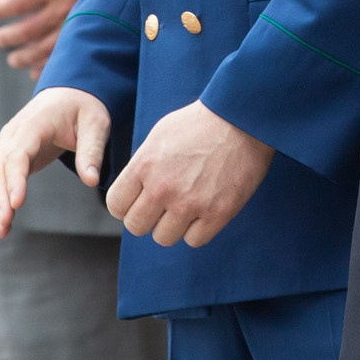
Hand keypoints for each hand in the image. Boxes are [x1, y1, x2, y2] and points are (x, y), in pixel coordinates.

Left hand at [0, 0, 90, 70]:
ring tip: (15, 60)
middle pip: (29, 30)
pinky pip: (71, 56)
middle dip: (11, 37)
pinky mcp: (98, 34)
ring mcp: (84, 23)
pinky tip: (39, 71)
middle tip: (1, 39)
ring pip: (47, 49)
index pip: (19, 1)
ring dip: (26, 57)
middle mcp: (69, 6)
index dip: (2, 8)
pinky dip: (51, 66)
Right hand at [0, 86, 112, 236]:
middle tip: (5, 225)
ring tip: (3, 230)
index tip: (17, 203)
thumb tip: (92, 181)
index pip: (18, 154)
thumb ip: (92, 152)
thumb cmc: (83, 108)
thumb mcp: (96, 125)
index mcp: (34, 124)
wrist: (70, 92)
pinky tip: (2, 220)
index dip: (15, 180)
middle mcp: (13, 133)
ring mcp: (7, 143)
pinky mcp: (8, 154)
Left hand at [108, 98, 273, 246]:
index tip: (141, 199)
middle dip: (148, 217)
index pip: (116, 206)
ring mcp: (190, 203)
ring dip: (173, 225)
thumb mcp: (160, 136)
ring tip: (187, 205)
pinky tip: (205, 210)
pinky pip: (194, 240)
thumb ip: (142, 166)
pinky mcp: (217, 213)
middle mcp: (163, 188)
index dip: (127, 204)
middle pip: (136, 226)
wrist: (242, 119)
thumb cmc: (201, 124)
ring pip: (163, 238)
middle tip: (164, 204)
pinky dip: (198, 229)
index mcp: (145, 165)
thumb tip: (133, 191)